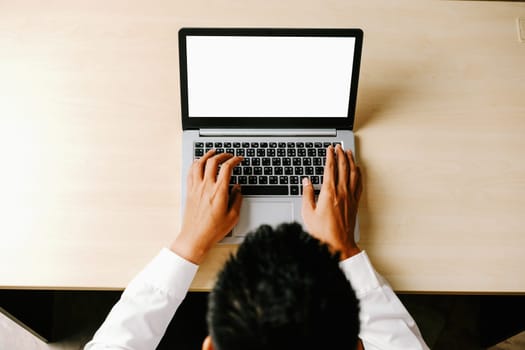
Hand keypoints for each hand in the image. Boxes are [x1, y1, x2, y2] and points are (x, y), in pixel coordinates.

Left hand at [171, 150, 242, 263]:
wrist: (195, 238)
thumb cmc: (213, 230)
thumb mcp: (233, 216)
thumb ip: (237, 199)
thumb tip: (238, 188)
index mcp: (219, 191)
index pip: (227, 168)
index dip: (235, 160)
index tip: (239, 159)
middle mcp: (206, 186)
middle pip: (213, 161)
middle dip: (222, 155)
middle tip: (228, 155)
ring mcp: (196, 188)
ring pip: (199, 163)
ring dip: (207, 155)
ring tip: (213, 152)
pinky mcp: (189, 191)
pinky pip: (191, 172)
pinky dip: (196, 163)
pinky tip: (199, 163)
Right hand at [302, 145, 362, 259]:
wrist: (338, 244)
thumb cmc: (322, 232)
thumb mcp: (308, 213)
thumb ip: (307, 194)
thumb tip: (306, 181)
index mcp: (329, 192)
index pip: (330, 168)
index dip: (330, 156)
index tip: (329, 149)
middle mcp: (341, 192)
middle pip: (343, 167)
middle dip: (340, 154)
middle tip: (338, 147)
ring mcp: (350, 197)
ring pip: (353, 173)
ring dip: (350, 161)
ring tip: (348, 152)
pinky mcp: (354, 203)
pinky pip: (358, 183)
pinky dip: (358, 173)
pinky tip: (357, 169)